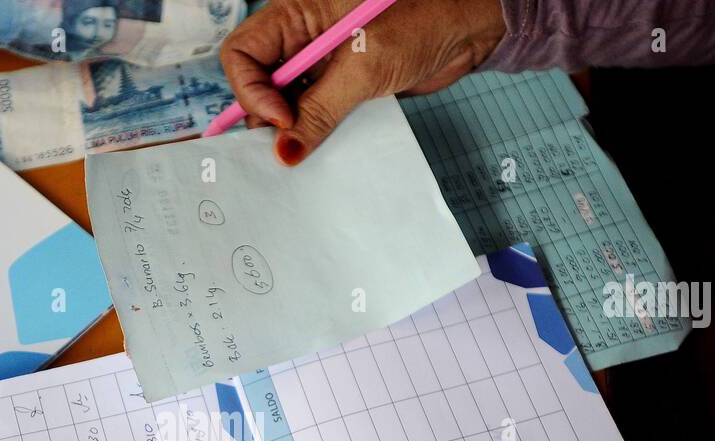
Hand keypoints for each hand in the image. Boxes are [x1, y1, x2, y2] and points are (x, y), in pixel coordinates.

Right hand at [219, 0, 506, 163]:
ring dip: (294, 130)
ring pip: (286, 103)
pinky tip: (325, 149)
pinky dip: (317, 134)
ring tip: (307, 152)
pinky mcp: (344, 84)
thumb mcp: (364, 67)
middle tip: (287, 146)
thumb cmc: (424, 19)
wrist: (472, 25)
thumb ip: (319, 111)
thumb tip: (284, 153)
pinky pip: (317, 114)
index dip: (253, 90)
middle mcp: (302, 36)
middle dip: (268, 116)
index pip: (242, 54)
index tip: (282, 119)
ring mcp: (322, 62)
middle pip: (258, 82)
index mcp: (296, 14)